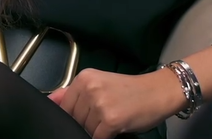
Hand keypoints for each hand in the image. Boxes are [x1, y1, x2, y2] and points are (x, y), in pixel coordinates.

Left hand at [48, 67, 184, 138]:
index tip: (87, 116)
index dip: (74, 116)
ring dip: (96, 131)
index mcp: (84, 78)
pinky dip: (104, 137)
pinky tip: (114, 130)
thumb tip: (51, 101)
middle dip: (86, 123)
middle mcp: (90, 88)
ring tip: (111, 122)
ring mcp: (100, 104)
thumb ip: (73, 92)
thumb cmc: (131, 90)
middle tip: (104, 118)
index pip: (65, 106)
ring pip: (85, 129)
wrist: (159, 92)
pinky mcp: (111, 120)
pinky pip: (97, 137)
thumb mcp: (99, 84)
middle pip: (74, 119)